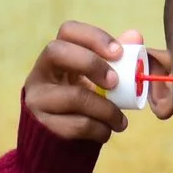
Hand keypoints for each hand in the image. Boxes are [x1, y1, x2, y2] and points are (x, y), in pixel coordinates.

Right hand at [23, 21, 137, 141]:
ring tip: (121, 121)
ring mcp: (37, 98)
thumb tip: (135, 37)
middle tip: (116, 83)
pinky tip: (106, 132)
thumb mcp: (97, 80)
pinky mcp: (42, 124)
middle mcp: (40, 73)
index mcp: (57, 56)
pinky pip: (77, 125)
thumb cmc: (82, 103)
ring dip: (107, 110)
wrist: (59, 142)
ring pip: (74, 96)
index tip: (118, 53)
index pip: (68, 30)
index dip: (94, 37)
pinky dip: (100, 129)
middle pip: (57, 51)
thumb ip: (116, 59)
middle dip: (92, 64)